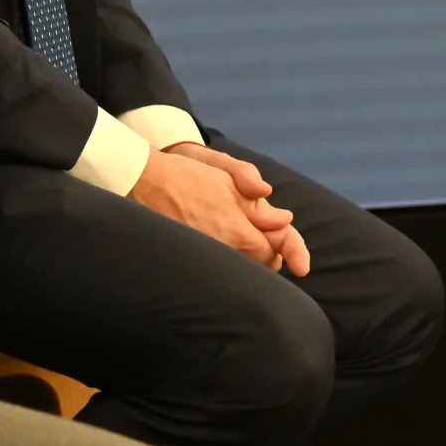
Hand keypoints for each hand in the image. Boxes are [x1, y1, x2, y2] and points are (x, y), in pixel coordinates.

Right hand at [130, 148, 295, 271]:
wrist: (143, 183)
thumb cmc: (187, 176)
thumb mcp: (227, 177)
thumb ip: (258, 200)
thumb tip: (284, 219)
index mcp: (239, 233)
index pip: (275, 253)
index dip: (292, 254)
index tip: (302, 266)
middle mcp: (224, 252)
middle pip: (259, 265)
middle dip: (268, 253)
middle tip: (267, 238)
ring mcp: (206, 259)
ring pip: (240, 269)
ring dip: (249, 258)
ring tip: (244, 239)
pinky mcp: (188, 263)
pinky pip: (218, 269)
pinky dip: (228, 262)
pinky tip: (222, 248)